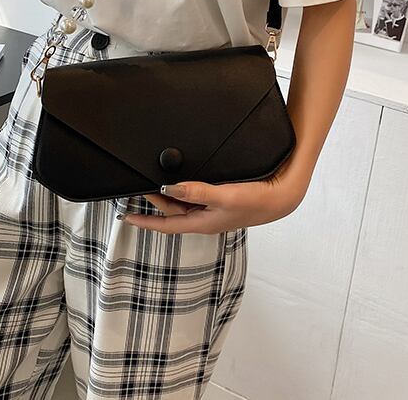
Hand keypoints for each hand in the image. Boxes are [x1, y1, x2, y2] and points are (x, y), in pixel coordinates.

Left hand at [128, 163, 307, 234]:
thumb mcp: (224, 196)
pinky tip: (183, 183)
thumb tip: (170, 188)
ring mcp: (214, 211)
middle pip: (172, 213)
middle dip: (155, 202)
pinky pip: (195, 199)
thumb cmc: (257, 201)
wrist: (281, 196)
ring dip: (168, 197)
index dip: (145, 221)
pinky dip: (184, 191)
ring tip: (154, 185)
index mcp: (203, 222)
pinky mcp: (222, 201)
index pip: (167, 224)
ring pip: (183, 206)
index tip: (126, 217)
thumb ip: (197, 192)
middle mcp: (206, 218)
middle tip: (139, 188)